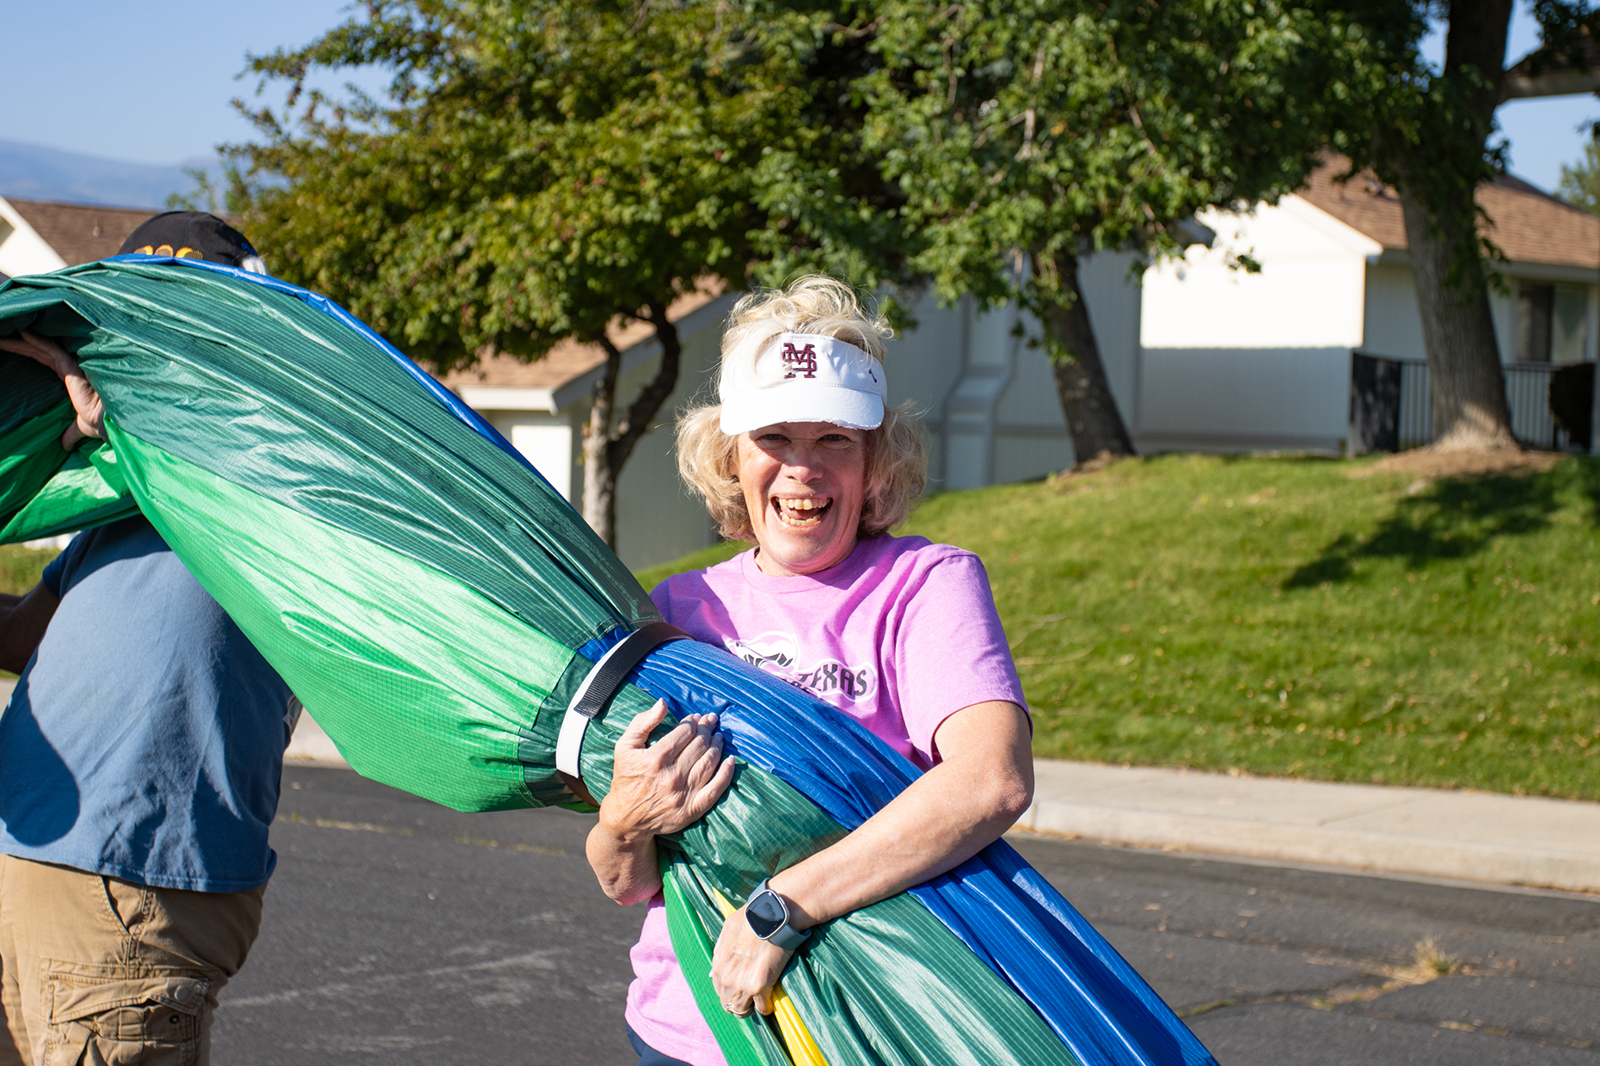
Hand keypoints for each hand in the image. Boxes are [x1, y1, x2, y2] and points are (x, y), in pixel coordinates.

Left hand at [0, 330, 103, 448]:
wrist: (106, 421)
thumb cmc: (98, 422)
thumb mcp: (78, 428)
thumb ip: (69, 433)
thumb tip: (65, 446)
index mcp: (69, 378)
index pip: (43, 359)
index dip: (25, 352)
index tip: (7, 348)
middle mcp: (68, 368)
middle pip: (37, 351)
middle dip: (18, 345)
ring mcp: (70, 366)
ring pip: (41, 348)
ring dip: (20, 342)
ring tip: (1, 336)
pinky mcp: (71, 366)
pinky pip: (51, 349)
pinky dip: (38, 341)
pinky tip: (24, 333)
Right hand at [598, 700, 734, 842]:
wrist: (626, 818)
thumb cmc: (626, 778)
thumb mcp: (624, 747)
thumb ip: (642, 722)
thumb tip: (663, 703)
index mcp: (655, 758)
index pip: (685, 732)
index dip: (693, 722)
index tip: (696, 717)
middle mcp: (671, 775)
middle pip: (699, 745)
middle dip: (707, 729)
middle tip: (711, 722)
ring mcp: (683, 793)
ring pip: (709, 762)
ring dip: (717, 745)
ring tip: (719, 736)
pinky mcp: (692, 809)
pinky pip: (715, 789)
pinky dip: (726, 773)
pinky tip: (731, 760)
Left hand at [712, 905, 791, 1017]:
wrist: (772, 916)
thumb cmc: (752, 919)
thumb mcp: (728, 931)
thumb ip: (720, 953)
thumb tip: (713, 973)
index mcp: (718, 965)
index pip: (719, 990)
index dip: (731, 991)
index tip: (741, 988)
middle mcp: (726, 978)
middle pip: (728, 1004)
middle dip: (739, 1003)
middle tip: (751, 997)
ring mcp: (741, 985)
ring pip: (742, 1010)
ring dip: (751, 1007)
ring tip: (760, 1001)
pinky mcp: (759, 987)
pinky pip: (762, 1008)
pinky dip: (767, 1006)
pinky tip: (771, 1000)